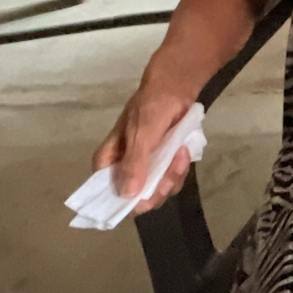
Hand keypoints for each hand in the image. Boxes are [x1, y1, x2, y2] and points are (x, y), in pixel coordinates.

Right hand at [93, 83, 193, 211]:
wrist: (175, 90)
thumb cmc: (151, 107)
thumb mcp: (141, 135)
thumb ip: (134, 163)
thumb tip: (127, 195)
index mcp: (109, 161)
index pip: (108, 193)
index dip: (126, 202)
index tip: (147, 197)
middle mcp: (124, 169)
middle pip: (138, 198)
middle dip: (158, 188)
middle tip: (171, 172)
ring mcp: (145, 170)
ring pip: (157, 191)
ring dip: (173, 176)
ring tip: (180, 153)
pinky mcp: (163, 167)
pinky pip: (171, 181)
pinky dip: (180, 170)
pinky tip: (184, 152)